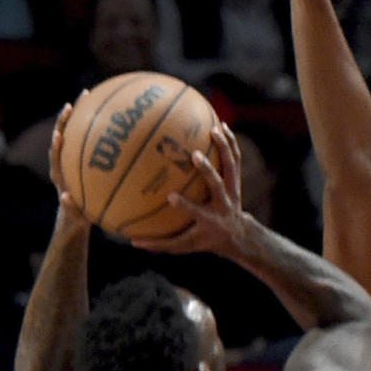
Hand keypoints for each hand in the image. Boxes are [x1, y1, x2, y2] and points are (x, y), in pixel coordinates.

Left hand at [49, 100, 86, 229]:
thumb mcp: (74, 217)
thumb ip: (70, 208)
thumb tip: (65, 197)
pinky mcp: (81, 158)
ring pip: (74, 133)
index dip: (57, 146)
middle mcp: (63, 163)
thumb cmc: (75, 219)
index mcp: (59, 176)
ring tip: (87, 97)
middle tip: (72, 104)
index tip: (58, 135)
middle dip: (65, 120)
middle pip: (62, 136)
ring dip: (79, 115)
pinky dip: (95, 125)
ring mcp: (72, 159)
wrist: (73, 218)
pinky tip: (109, 113)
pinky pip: (88, 138)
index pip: (56, 157)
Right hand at [131, 123, 245, 256]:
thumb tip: (132, 242)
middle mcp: (223, 204)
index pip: (196, 212)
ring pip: (231, 167)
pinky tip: (221, 124)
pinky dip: (231, 142)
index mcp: (209, 220)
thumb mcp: (185, 245)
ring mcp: (232, 191)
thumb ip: (160, 244)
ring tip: (214, 127)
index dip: (185, 204)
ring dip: (224, 148)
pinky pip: (235, 159)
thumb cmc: (204, 239)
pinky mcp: (237, 180)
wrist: (237, 235)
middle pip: (218, 186)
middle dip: (208, 172)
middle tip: (194, 155)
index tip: (170, 196)